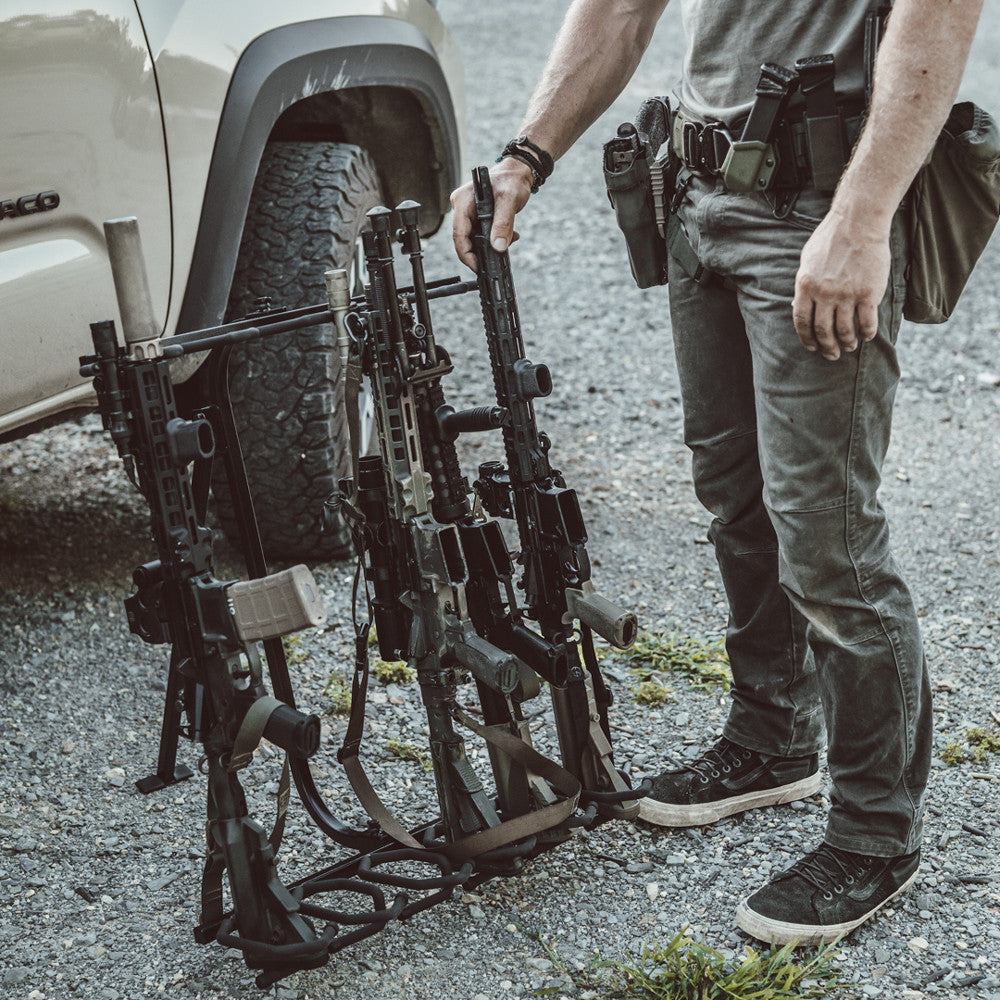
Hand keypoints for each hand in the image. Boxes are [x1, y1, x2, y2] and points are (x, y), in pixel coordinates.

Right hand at [451, 158, 533, 270]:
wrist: (518, 174)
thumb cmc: (511, 180)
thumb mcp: (509, 200)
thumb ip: (503, 224)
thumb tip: (498, 246)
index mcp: (463, 200)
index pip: (458, 233)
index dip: (466, 253)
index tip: (477, 266)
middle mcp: (461, 206)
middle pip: (463, 238)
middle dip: (479, 251)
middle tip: (496, 257)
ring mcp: (467, 212)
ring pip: (472, 238)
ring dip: (489, 245)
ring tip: (508, 241)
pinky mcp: (475, 216)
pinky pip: (479, 234)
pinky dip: (493, 239)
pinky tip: (507, 236)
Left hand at [792, 208, 891, 360]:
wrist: (858, 223)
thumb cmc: (830, 238)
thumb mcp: (806, 261)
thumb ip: (803, 285)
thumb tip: (796, 304)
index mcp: (805, 287)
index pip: (801, 322)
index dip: (806, 339)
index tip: (812, 347)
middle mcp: (824, 295)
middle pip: (822, 331)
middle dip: (826, 347)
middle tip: (832, 355)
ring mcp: (847, 295)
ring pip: (845, 330)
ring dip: (847, 343)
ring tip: (849, 347)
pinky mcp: (868, 294)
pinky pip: (867, 321)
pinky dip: (867, 333)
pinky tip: (867, 336)